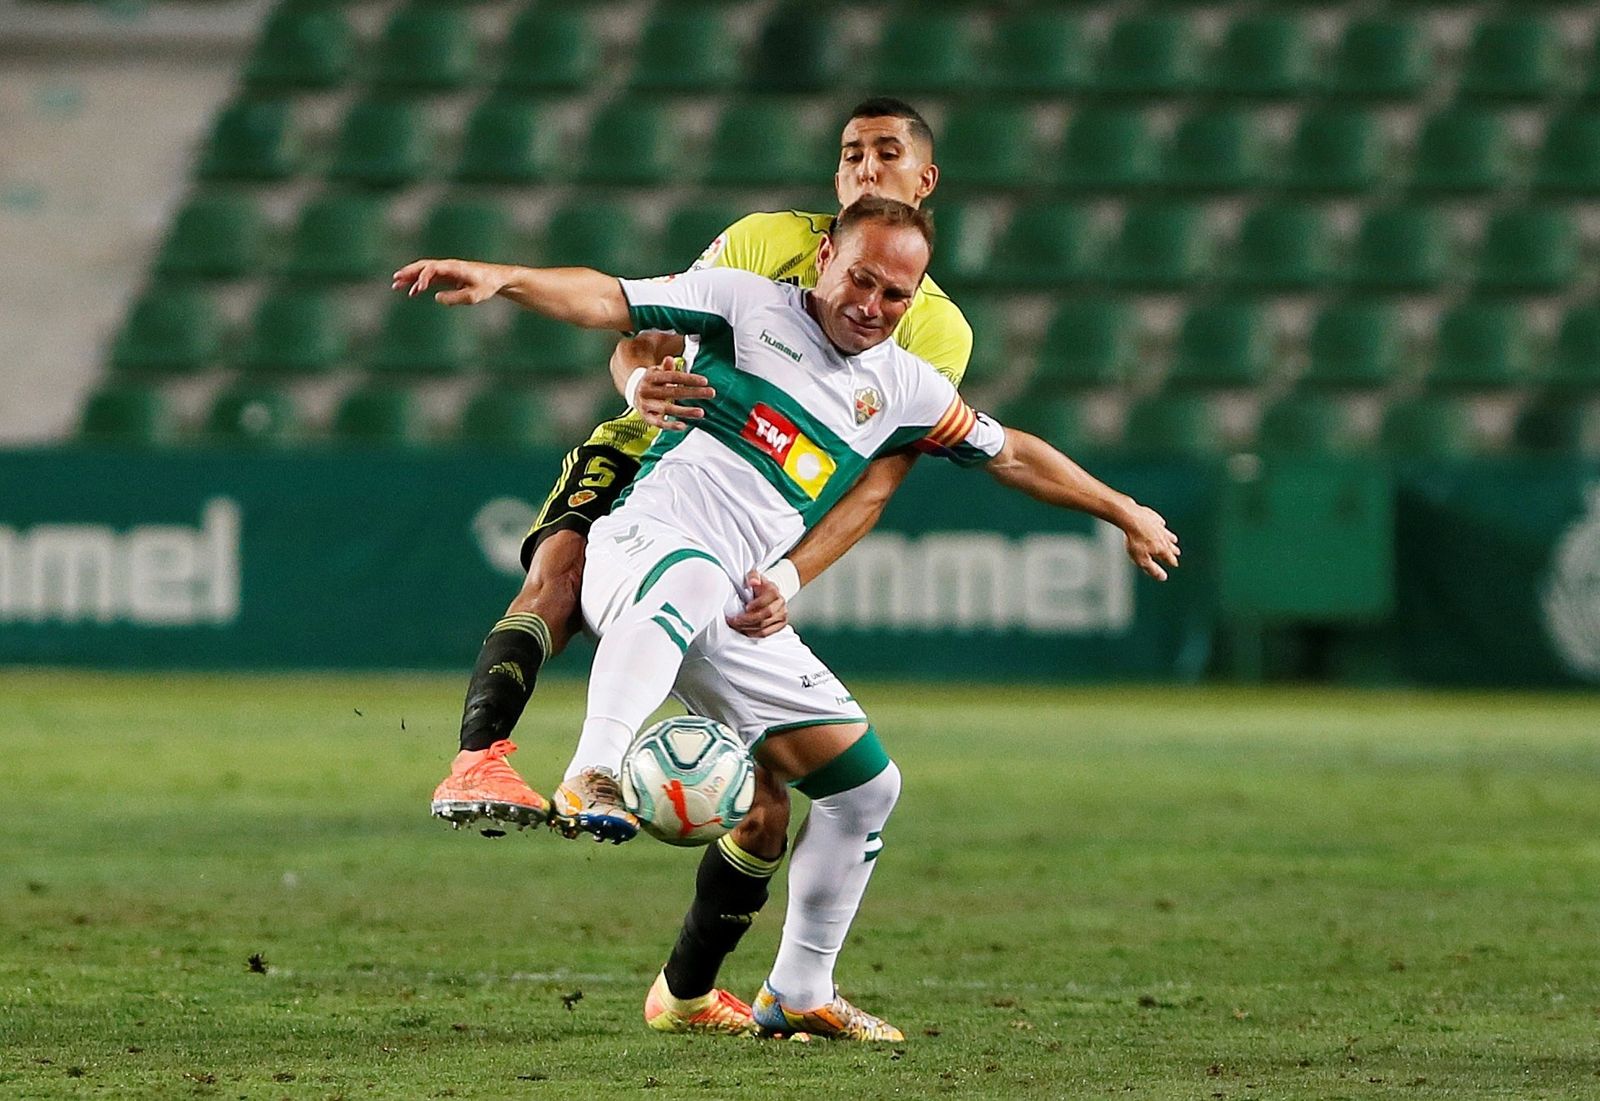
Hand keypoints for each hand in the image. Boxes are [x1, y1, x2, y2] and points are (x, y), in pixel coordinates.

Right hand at [391, 259, 506, 305]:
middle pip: (423, 265)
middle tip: (395, 279)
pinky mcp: (447, 276)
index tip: (417, 290)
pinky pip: (429, 278)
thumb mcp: (474, 296)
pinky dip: (419, 283)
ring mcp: (446, 270)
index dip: (423, 277)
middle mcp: (447, 266)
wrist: (496, 278)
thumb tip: (437, 298)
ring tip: (396, 285)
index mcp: (454, 267)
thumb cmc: (486, 285)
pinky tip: (412, 293)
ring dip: (410, 277)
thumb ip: (455, 298)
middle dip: (409, 272)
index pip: (433, 268)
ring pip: (424, 271)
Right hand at [634, 356, 715, 430]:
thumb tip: (670, 359)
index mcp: (650, 377)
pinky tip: (683, 426)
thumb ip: (666, 368)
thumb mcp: (657, 372)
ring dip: (685, 411)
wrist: (633, 392)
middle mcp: (647, 390)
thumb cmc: (652, 381)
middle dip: (693, 393)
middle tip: (711, 393)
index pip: (672, 377)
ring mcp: (646, 405)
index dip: (688, 379)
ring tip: (701, 413)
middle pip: (673, 392)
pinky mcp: (646, 417)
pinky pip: (659, 422)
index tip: (704, 381)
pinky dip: (671, 425)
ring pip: (667, 408)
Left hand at [727, 569, 788, 637]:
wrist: (766, 592)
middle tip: (734, 620)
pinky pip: (766, 634)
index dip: (756, 606)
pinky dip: (753, 634)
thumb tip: (753, 582)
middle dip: (747, 620)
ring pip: (764, 627)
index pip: (767, 601)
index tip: (745, 607)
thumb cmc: (758, 585)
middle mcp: (781, 604)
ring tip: (736, 625)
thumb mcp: (753, 575)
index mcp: (774, 591)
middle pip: (765, 616)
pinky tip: (744, 630)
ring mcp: (782, 616)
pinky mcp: (780, 625)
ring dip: (747, 628)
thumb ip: (752, 576)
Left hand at [1121, 505, 1180, 581]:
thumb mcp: (1142, 560)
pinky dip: (1161, 524)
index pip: (1169, 557)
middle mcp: (1163, 537)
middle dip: (1173, 550)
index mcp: (1161, 548)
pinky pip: (1159, 521)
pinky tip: (1160, 523)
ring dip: (1170, 537)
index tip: (1175, 564)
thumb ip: (1152, 569)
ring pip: (1166, 533)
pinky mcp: (1152, 516)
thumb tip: (1163, 578)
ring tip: (1174, 539)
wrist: (1131, 518)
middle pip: (1170, 545)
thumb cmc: (1135, 540)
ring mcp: (1158, 526)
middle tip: (1177, 552)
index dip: (1172, 562)